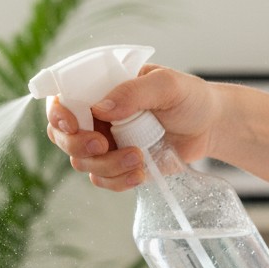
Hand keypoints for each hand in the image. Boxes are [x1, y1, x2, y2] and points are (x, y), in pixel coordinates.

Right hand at [46, 65, 220, 190]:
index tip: (72, 125)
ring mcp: (104, 143)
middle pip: (62, 136)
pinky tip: (141, 173)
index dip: (58, 114)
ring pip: (82, 162)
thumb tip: (101, 108)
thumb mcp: (167, 85)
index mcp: (100, 89)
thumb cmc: (190, 98)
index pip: (62, 100)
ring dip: (107, 165)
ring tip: (138, 158)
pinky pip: (102, 180)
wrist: (210, 127)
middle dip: (78, 145)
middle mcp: (95, 117)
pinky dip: (118, 181)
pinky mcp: (116, 166)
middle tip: (103, 145)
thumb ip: (133, 92)